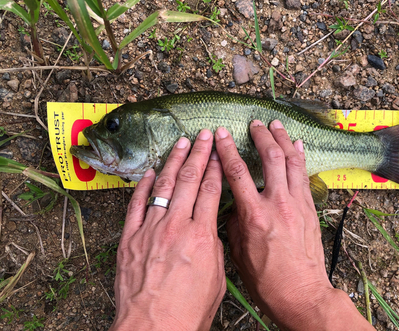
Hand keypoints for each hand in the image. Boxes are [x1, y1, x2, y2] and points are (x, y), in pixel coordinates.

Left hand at [110, 130, 225, 330]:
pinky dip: (143, 186)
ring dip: (173, 162)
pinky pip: (137, 205)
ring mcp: (151, 230)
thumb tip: (209, 226)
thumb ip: (213, 245)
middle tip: (203, 136)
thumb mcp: (216, 277)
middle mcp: (176, 226)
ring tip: (181, 143)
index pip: (210, 191)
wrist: (153, 328)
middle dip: (198, 154)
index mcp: (201, 235)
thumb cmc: (188, 311)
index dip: (216, 168)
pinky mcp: (130, 238)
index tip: (219, 152)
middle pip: (189, 180)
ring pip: (164, 186)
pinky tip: (150, 171)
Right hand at [215, 120, 372, 330]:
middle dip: (261, 135)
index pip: (237, 172)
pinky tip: (297, 145)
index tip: (221, 135)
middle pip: (270, 158)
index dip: (227, 150)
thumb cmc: (268, 279)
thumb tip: (234, 205)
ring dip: (283, 139)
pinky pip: (304, 175)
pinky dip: (300, 157)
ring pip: (292, 161)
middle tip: (254, 123)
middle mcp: (278, 204)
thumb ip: (235, 223)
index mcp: (255, 216)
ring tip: (276, 124)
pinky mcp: (310, 208)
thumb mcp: (239, 253)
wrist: (302, 293)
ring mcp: (297, 204)